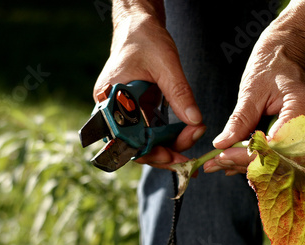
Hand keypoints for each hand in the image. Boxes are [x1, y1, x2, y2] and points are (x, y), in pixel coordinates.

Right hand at [94, 3, 204, 169]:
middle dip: (162, 153)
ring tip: (192, 142)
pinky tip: (185, 136)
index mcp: (109, 98)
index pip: (125, 137)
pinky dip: (167, 136)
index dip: (147, 151)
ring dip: (168, 146)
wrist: (139, 24)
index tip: (171, 156)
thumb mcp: (166, 65)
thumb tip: (194, 121)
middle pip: (134, 144)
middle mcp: (112, 109)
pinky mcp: (135, 109)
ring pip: (144, 140)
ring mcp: (124, 111)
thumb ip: (180, 93)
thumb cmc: (145, 38)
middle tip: (187, 160)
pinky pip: (149, 130)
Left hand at [204, 0, 304, 174]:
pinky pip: (274, 151)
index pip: (273, 148)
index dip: (245, 157)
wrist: (294, 43)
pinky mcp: (295, 134)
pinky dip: (252, 156)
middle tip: (212, 165)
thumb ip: (240, 119)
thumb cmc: (276, 58)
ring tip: (215, 165)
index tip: (220, 157)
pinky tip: (231, 161)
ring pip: (273, 159)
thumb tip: (222, 144)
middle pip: (274, 160)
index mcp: (303, 112)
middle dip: (241, 164)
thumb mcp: (253, 88)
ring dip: (243, 163)